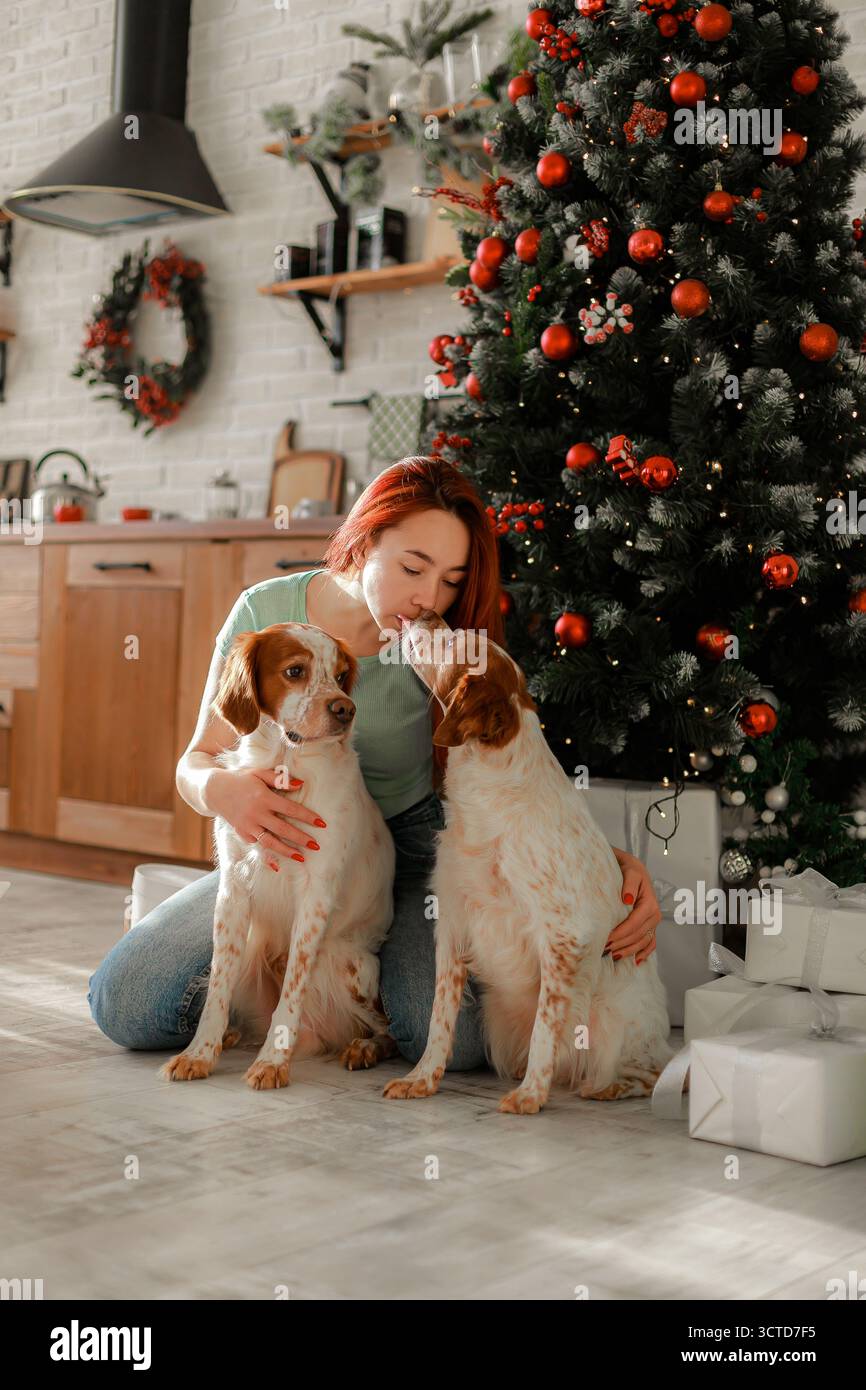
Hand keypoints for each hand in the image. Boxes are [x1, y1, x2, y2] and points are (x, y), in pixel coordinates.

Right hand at [207, 767, 325, 860]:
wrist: (214, 790)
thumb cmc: (241, 779)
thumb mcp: (259, 773)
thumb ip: (279, 779)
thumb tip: (301, 784)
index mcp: (263, 797)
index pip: (290, 809)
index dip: (307, 817)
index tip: (322, 823)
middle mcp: (256, 813)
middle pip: (283, 829)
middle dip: (301, 838)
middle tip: (317, 846)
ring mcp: (248, 825)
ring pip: (270, 842)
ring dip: (286, 851)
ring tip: (302, 858)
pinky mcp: (242, 833)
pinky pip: (257, 845)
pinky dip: (267, 854)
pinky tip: (279, 861)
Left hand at [604, 848, 660, 964]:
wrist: (633, 868)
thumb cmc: (629, 869)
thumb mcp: (630, 871)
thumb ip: (629, 884)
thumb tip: (628, 899)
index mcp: (650, 904)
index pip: (634, 923)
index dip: (620, 933)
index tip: (606, 939)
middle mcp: (654, 915)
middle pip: (637, 935)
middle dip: (621, 944)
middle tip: (603, 949)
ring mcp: (653, 922)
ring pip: (642, 942)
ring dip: (629, 951)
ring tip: (613, 956)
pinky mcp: (650, 926)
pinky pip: (650, 943)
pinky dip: (644, 953)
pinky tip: (636, 961)